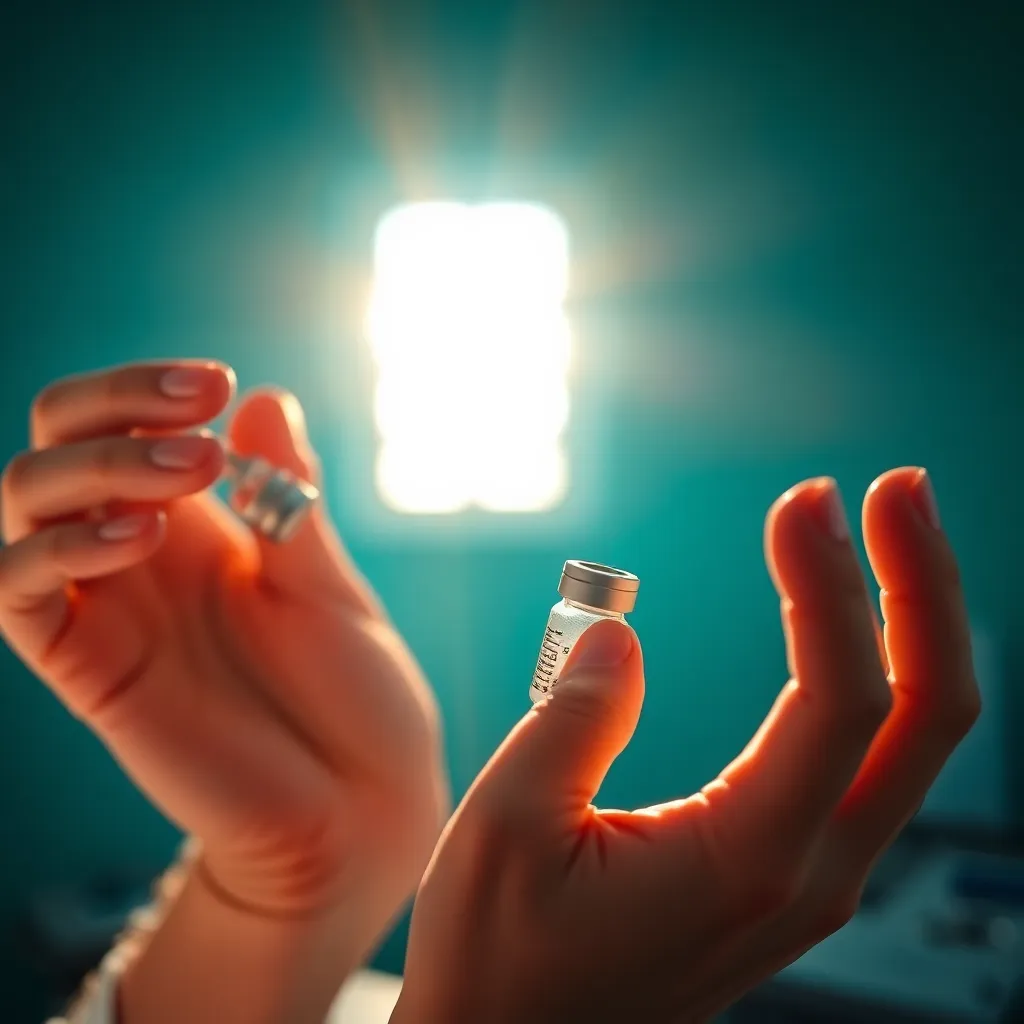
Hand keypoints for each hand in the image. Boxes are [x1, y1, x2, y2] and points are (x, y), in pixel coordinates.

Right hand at [0, 361, 447, 1017]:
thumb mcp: (326, 581)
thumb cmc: (354, 692)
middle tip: (201, 415)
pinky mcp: (88, 668)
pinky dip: (61, 548)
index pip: (118, 422)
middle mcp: (139, 555)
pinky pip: (21, 592)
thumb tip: (262, 396)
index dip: (143, 388)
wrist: (361, 802)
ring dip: (95, 465)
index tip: (215, 383)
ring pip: (25, 501)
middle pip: (56, 443)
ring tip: (194, 473)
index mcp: (198, 525)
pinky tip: (143, 537)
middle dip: (114, 407)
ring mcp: (109, 607)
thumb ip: (286, 496)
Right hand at [393, 469, 978, 1023]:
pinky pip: (871, 759)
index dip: (834, 585)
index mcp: (746, 864)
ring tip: (880, 533)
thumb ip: (574, 719)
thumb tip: (623, 631)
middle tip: (896, 489)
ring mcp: (812, 878)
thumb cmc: (500, 960)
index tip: (803, 501)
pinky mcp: (793, 871)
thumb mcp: (505, 831)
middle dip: (922, 588)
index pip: (841, 702)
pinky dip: (876, 671)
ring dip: (910, 623)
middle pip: (928, 718)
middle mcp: (808, 875)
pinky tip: (848, 620)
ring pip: (915, 739)